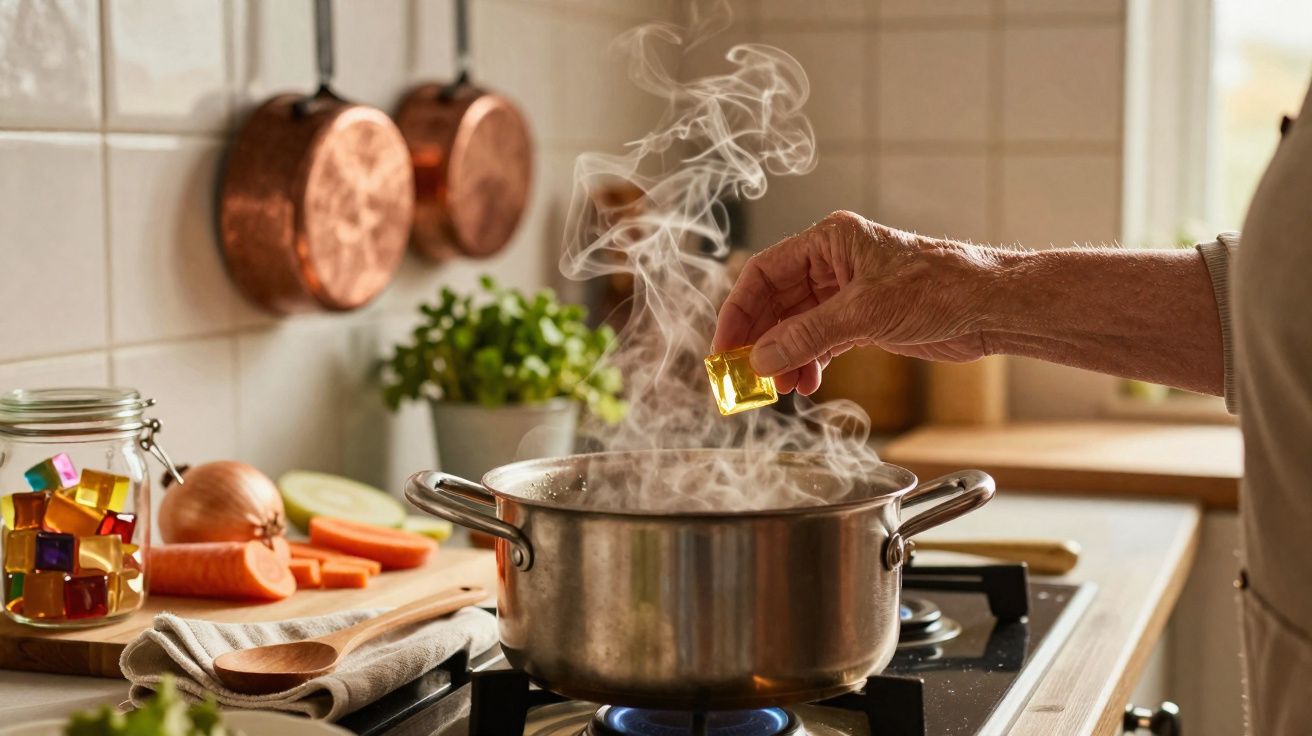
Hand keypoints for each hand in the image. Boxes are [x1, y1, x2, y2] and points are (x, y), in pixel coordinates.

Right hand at [712, 211, 993, 394]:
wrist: (989, 307)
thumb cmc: (939, 287)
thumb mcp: (864, 313)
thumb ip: (807, 336)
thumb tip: (761, 359)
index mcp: (828, 243)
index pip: (763, 273)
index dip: (738, 311)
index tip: (724, 348)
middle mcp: (833, 264)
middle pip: (775, 302)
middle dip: (760, 340)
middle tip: (744, 375)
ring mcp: (847, 293)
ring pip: (796, 326)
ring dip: (783, 356)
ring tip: (780, 386)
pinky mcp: (863, 319)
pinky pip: (819, 341)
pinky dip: (808, 362)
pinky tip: (805, 383)